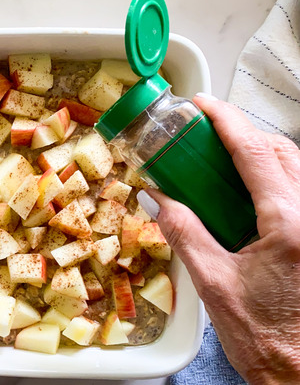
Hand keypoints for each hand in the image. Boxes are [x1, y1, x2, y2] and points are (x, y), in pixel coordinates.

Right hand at [136, 93, 299, 383]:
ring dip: (260, 153)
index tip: (201, 105)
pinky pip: (298, 191)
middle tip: (205, 130)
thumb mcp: (213, 283)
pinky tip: (246, 192)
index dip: (225, 121)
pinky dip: (273, 178)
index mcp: (290, 224)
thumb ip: (184, 232)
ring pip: (296, 168)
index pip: (255, 153)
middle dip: (243, 132)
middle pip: (282, 151)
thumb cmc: (267, 338)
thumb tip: (157, 198)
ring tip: (222, 157)